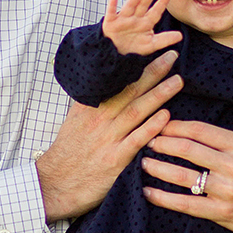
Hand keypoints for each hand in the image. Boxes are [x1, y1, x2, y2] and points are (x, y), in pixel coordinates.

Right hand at [36, 50, 183, 222]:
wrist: (54, 184)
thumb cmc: (68, 153)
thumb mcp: (75, 121)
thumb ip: (93, 103)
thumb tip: (108, 84)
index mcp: (91, 107)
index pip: (116, 80)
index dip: (135, 64)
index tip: (152, 49)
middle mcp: (100, 119)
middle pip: (130, 90)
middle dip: (153, 71)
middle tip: (172, 55)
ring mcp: (108, 138)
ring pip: (137, 110)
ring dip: (159, 94)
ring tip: (178, 80)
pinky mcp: (115, 160)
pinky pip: (136, 140)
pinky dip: (151, 127)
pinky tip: (166, 115)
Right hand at [102, 0, 183, 56]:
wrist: (115, 54)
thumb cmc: (134, 49)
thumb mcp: (151, 45)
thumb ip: (164, 40)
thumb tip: (180, 36)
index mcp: (146, 23)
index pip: (155, 12)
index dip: (162, 3)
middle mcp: (135, 18)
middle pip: (143, 5)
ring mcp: (123, 19)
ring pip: (130, 6)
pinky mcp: (111, 23)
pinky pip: (111, 12)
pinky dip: (112, 4)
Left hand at [140, 110, 232, 232]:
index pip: (202, 130)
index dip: (178, 126)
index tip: (163, 123)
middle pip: (188, 149)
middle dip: (163, 142)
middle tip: (147, 139)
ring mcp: (227, 191)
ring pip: (184, 176)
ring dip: (159, 168)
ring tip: (143, 162)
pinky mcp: (223, 214)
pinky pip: (187, 205)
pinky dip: (165, 199)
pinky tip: (149, 193)